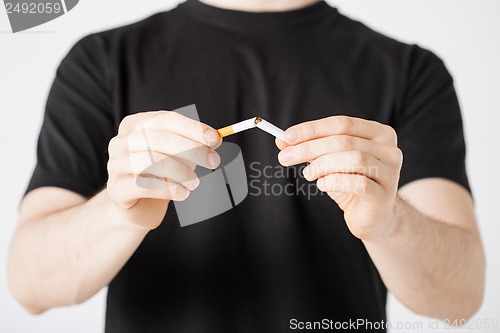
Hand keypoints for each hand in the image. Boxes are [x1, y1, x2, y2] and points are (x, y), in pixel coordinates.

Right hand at [107, 111, 221, 228]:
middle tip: (213, 162)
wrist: (139, 206)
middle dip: (192, 149)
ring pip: (151, 161)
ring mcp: (115, 165)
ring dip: (181, 172)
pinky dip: (169, 189)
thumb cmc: (161, 174)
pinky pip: (144, 185)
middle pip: (159, 138)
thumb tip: (215, 138)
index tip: (215, 139)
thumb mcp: (178, 154)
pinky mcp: (116, 189)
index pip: (165, 119)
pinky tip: (183, 194)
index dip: (193, 128)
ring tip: (195, 182)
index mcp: (134, 125)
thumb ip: (194, 143)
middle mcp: (120, 141)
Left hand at [276, 116, 402, 240]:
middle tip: (285, 157)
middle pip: (344, 141)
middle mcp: (389, 149)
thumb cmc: (352, 183)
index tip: (286, 137)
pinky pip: (358, 183)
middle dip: (310, 148)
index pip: (342, 123)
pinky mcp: (384, 195)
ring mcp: (390, 172)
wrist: (374, 217)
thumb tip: (281, 141)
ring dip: (322, 165)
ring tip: (307, 174)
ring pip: (353, 159)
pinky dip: (333, 181)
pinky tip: (322, 184)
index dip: (312, 129)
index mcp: (378, 133)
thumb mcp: (329, 162)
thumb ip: (310, 149)